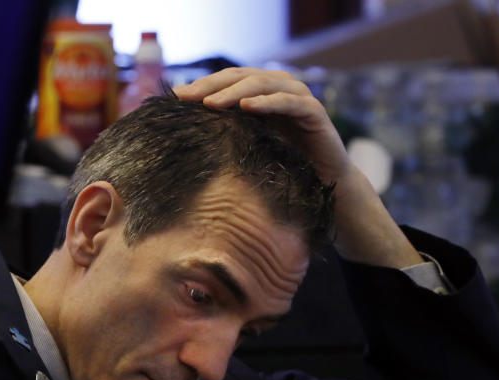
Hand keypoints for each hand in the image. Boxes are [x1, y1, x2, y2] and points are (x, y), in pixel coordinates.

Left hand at [174, 67, 350, 185]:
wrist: (322, 183)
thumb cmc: (281, 165)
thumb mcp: (246, 144)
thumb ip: (225, 128)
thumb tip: (183, 126)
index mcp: (262, 92)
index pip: (228, 80)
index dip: (203, 84)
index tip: (176, 97)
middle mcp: (280, 88)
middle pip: (242, 77)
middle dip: (213, 86)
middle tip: (188, 97)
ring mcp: (299, 97)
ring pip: (263, 84)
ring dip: (235, 92)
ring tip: (211, 103)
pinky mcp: (314, 112)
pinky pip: (289, 102)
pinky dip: (268, 102)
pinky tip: (248, 107)